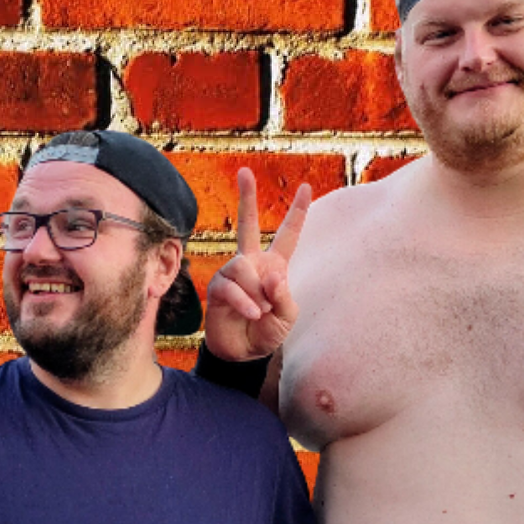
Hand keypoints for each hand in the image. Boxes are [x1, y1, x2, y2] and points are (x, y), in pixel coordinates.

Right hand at [202, 168, 312, 362]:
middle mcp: (252, 263)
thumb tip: (270, 276)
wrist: (243, 353)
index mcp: (274, 265)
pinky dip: (245, 302)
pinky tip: (252, 314)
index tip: (305, 187)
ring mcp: (233, 274)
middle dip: (247, 197)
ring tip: (260, 312)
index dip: (297, 212)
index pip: (288, 235)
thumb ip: (285, 294)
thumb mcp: (289, 316)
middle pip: (248, 224)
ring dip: (256, 293)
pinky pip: (232, 287)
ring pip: (244, 267)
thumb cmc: (268, 332)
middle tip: (244, 170)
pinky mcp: (218, 289)